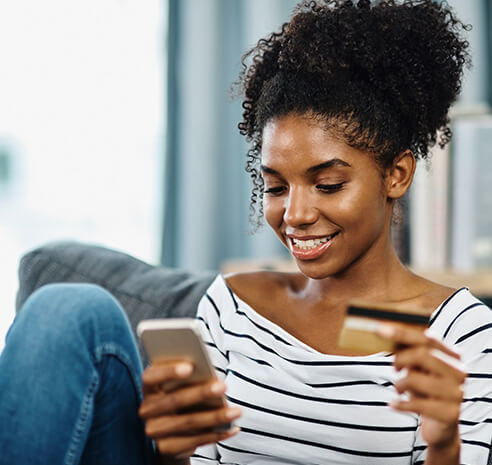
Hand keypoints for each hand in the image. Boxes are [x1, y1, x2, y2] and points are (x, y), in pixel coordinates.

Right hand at [138, 361, 240, 459]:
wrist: (168, 430)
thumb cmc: (179, 394)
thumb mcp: (178, 383)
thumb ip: (187, 376)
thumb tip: (209, 373)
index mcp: (149, 386)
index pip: (152, 376)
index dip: (169, 371)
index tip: (190, 366)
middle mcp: (147, 409)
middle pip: (175, 400)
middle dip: (201, 393)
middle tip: (223, 386)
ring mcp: (155, 430)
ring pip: (188, 422)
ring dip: (215, 416)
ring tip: (236, 411)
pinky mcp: (166, 448)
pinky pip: (195, 441)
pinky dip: (216, 434)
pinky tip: (232, 427)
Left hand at [378, 324, 465, 450]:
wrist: (442, 426)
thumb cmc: (426, 391)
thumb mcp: (419, 369)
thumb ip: (409, 352)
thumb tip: (385, 333)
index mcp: (453, 356)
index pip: (427, 339)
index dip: (402, 333)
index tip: (380, 330)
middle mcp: (458, 372)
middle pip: (422, 354)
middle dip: (400, 359)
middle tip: (394, 368)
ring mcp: (456, 393)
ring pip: (415, 378)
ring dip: (399, 383)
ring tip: (398, 389)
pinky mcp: (450, 414)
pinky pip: (416, 404)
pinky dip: (399, 403)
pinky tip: (393, 404)